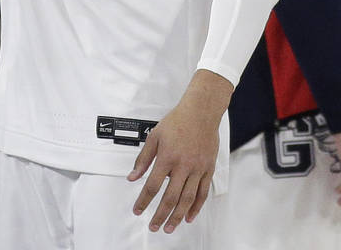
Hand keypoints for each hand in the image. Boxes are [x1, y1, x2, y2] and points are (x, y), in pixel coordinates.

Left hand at [127, 72, 229, 233]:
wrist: (201, 113)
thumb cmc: (176, 122)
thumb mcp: (154, 137)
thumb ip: (143, 159)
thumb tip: (132, 177)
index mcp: (167, 158)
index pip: (152, 185)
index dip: (144, 201)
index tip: (138, 211)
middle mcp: (183, 166)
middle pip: (170, 197)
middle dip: (160, 215)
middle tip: (153, 227)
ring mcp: (198, 169)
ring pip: (188, 199)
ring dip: (177, 216)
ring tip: (170, 228)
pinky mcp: (208, 170)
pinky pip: (203, 193)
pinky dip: (196, 207)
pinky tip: (189, 217)